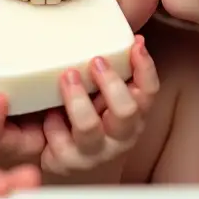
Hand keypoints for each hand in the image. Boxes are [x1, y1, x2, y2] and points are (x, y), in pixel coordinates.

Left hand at [40, 35, 159, 179]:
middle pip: (127, 111)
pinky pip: (61, 145)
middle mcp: (120, 135)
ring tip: (66, 78)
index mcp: (134, 113)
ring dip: (77, 101)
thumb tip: (129, 34)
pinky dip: (54, 128)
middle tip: (95, 61)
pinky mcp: (69, 163)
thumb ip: (115, 67)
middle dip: (111, 84)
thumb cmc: (89, 112)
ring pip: (89, 128)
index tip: (134, 45)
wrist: (66, 154)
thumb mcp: (105, 90)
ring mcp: (95, 151)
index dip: (145, 68)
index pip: (149, 91)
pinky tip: (49, 116)